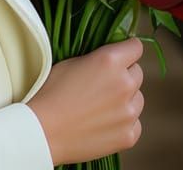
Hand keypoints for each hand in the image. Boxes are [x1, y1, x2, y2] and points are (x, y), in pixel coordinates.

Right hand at [26, 37, 143, 164]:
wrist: (44, 130)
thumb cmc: (51, 93)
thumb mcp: (72, 62)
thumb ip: (97, 59)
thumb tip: (109, 60)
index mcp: (110, 61)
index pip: (136, 47)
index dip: (128, 50)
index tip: (123, 54)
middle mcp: (124, 84)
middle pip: (138, 73)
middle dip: (125, 75)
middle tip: (106, 83)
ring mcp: (129, 112)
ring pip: (138, 98)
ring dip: (126, 99)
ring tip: (104, 105)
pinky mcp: (129, 135)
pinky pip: (135, 123)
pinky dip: (125, 122)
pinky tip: (105, 122)